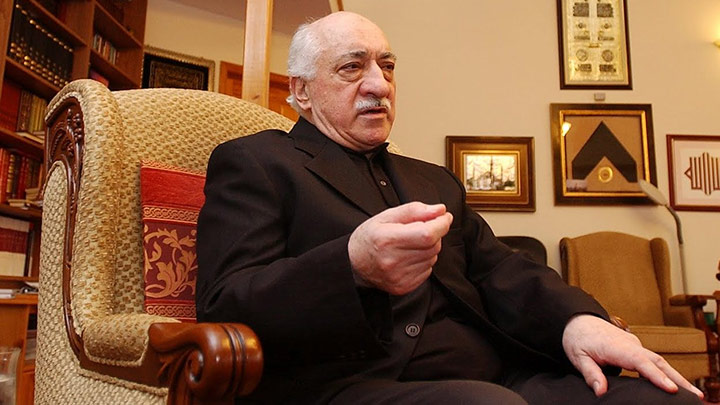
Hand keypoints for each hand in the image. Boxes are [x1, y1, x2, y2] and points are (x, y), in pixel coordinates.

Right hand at [348, 202, 452, 294]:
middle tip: (419, 229)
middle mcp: (393, 260)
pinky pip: (428, 270)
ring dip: (429, 248)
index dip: (441, 224)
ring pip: (433, 257)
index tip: (444, 217)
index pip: (427, 233)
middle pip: (433, 245)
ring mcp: (399, 276)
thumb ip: (414, 210)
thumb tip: (439, 210)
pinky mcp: (404, 287)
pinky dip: (424, 261)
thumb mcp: (386, 216)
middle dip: (433, 234)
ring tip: (410, 244)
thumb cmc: (370, 238)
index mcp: (388, 239)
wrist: (354, 264)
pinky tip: (408, 257)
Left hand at [562, 314, 703, 398]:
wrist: (578, 320)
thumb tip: (601, 391)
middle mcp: (630, 344)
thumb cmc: (577, 339)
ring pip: (659, 361)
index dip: (656, 376)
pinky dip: (667, 372)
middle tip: (695, 395)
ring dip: (676, 376)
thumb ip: (591, 374)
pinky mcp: (636, 349)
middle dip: (677, 378)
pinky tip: (676, 386)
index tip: (671, 388)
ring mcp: (635, 345)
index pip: (640, 362)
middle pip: (657, 361)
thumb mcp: (578, 357)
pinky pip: (654, 361)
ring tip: (694, 394)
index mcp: (616, 346)